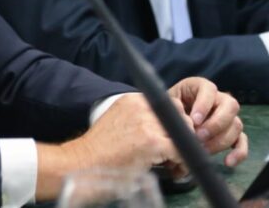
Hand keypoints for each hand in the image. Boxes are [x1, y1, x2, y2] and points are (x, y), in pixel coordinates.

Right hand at [35, 94, 182, 200]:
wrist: (85, 162)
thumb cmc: (100, 148)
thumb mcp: (118, 120)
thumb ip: (139, 118)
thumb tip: (162, 129)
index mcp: (133, 99)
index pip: (167, 104)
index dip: (173, 122)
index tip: (170, 137)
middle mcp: (142, 106)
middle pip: (179, 114)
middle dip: (182, 132)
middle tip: (175, 150)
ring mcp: (148, 123)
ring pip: (183, 132)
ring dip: (183, 147)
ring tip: (174, 162)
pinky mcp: (153, 142)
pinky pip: (180, 151)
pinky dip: (181, 162)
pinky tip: (174, 168)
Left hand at [168, 77, 246, 166]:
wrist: (170, 122)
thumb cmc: (169, 110)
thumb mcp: (167, 104)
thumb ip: (173, 108)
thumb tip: (182, 121)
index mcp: (200, 87)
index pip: (209, 89)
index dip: (204, 104)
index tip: (194, 120)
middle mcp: (218, 99)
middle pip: (230, 106)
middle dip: (216, 124)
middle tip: (200, 136)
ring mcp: (227, 116)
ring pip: (236, 125)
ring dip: (221, 140)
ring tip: (203, 150)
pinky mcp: (232, 133)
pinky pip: (242, 141)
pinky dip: (238, 152)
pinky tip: (228, 162)